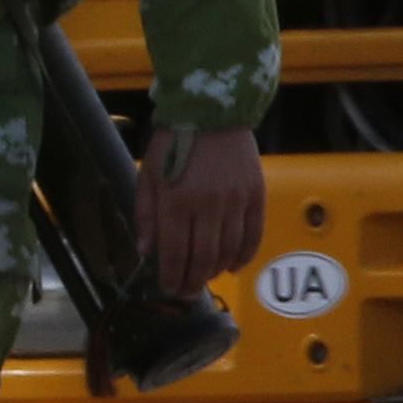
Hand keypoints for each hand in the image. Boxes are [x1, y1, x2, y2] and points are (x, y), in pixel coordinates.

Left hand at [138, 125, 265, 295]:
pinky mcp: (256, 195)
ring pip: (228, 250)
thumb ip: (146, 216)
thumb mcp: (148, 175)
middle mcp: (207, 205)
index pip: (174, 253)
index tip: (169, 289)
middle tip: (187, 291)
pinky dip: (244, 255)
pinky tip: (234, 265)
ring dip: (216, 270)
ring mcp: (235, 201)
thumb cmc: (175, 142)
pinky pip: (253, 235)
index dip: (171, 277)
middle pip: (203, 258)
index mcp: (175, 200)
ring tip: (206, 278)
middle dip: (193, 280)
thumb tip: (146, 252)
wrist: (213, 111)